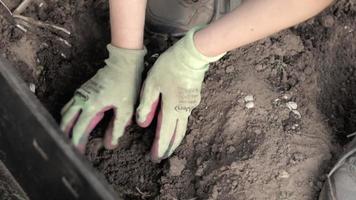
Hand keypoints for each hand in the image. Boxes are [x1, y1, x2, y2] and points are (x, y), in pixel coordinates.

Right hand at [60, 45, 145, 152]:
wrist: (123, 63)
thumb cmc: (126, 85)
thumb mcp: (126, 108)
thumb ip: (117, 127)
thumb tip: (110, 144)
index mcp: (91, 106)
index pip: (78, 129)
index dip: (76, 143)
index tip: (76, 153)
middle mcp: (81, 100)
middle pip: (66, 121)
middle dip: (65, 135)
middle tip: (69, 147)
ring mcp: (80, 93)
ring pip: (65, 112)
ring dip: (65, 125)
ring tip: (68, 136)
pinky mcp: (82, 89)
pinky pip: (69, 104)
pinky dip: (68, 114)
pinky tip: (74, 120)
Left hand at [136, 26, 224, 161]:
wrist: (193, 55)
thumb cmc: (170, 67)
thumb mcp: (152, 84)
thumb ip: (147, 105)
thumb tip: (143, 123)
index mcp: (172, 108)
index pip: (165, 134)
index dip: (160, 147)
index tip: (155, 157)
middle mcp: (183, 110)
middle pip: (177, 134)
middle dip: (170, 146)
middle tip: (163, 156)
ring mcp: (191, 104)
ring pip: (183, 126)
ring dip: (175, 138)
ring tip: (169, 145)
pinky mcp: (193, 98)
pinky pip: (185, 117)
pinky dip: (179, 126)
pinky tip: (175, 124)